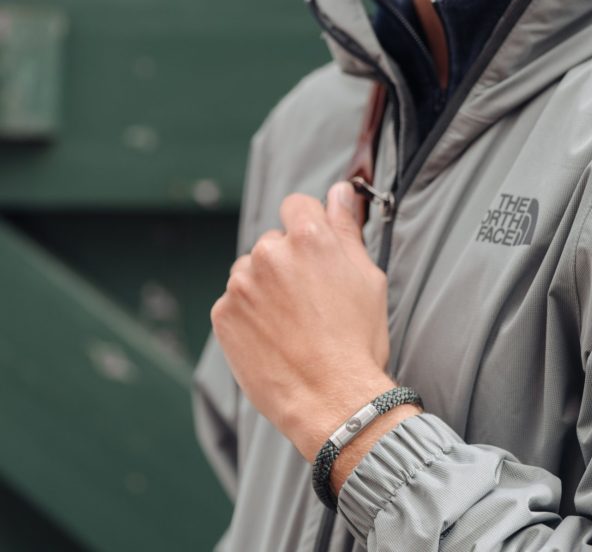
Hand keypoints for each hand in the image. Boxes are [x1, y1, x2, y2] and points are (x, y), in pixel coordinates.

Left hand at [211, 182, 410, 465]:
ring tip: (288, 323)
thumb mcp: (367, 278)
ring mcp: (241, 284)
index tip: (313, 251)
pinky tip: (271, 337)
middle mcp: (269, 252)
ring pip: (250, 271)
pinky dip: (248, 314)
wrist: (332, 400)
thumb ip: (347, 228)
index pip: (297, 205)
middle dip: (287, 261)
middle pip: (273, 241)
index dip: (307, 226)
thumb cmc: (357, 340)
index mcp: (308, 237)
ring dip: (264, 287)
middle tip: (307, 300)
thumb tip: (341, 192)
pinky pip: (234, 301)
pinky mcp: (223, 313)